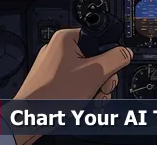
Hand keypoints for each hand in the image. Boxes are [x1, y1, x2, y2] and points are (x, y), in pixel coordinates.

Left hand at [14, 28, 132, 100]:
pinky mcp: (54, 79)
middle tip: (101, 86)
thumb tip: (126, 52)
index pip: (100, 38)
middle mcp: (59, 49)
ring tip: (91, 96)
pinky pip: (78, 80)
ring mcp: (55, 65)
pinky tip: (84, 99)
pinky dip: (85, 90)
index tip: (112, 66)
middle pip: (97, 57)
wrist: (30, 117)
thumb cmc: (52, 94)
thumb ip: (116, 58)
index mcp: (66, 39)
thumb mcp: (95, 73)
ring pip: (89, 71)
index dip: (110, 54)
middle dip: (104, 76)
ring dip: (96, 86)